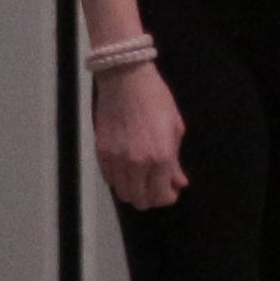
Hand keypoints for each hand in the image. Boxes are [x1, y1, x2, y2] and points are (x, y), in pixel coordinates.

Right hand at [92, 63, 186, 209]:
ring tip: (143, 178)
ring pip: (122, 192)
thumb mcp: (175, 130)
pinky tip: (128, 169)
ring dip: (134, 190)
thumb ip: (175, 161)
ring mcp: (116, 159)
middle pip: (140, 199)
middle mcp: (136, 164)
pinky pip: (109, 178)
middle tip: (157, 186)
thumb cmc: (157, 101)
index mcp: (160, 158)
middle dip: (151, 198)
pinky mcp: (100, 152)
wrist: (126, 81)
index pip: (161, 196)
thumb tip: (179, 182)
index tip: (171, 190)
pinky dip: (119, 179)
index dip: (168, 197)